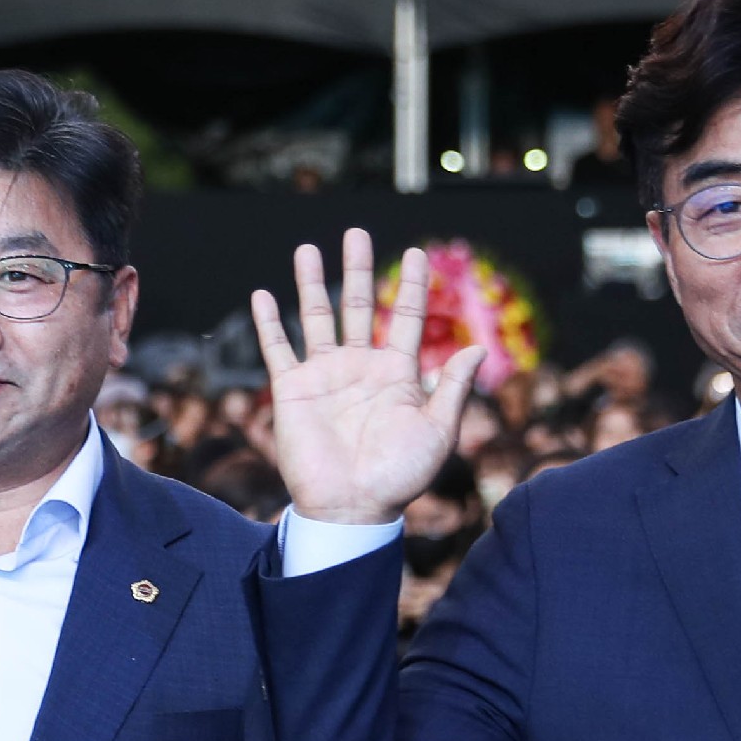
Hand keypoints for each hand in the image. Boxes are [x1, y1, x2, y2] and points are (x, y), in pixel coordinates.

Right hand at [253, 229, 476, 525]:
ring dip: (311, 283)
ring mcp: (326, 376)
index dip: (413, 286)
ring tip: (308, 249)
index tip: (418, 253)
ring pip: (317, 318)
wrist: (352, 507)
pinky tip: (263, 296)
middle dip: (358, 269)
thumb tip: (477, 349)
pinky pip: (279, 349)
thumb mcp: (438, 431)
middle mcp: (360, 367)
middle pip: (359, 305)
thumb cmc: (399, 476)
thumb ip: (454, 389)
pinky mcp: (293, 390)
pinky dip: (269, 323)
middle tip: (357, 234)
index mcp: (398, 373)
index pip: (406, 317)